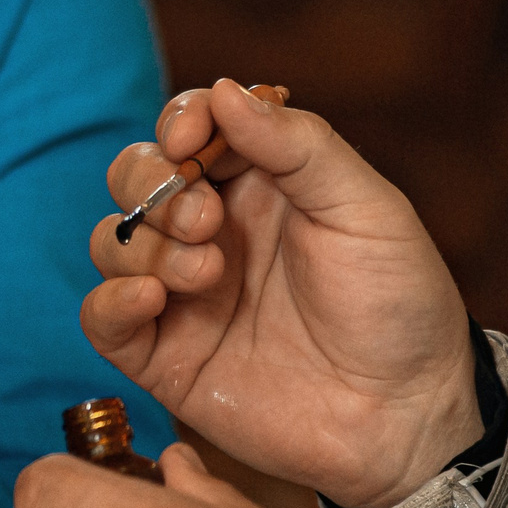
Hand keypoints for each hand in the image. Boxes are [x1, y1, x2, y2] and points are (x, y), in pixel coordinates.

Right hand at [90, 80, 478, 507]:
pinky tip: (152, 301)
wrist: (407, 418)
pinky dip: (110, 300)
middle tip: (206, 220)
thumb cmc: (399, 306)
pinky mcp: (164, 356)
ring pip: (112, 241)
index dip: (179, 122)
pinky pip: (101, 317)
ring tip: (205, 275)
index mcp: (260, 184)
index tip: (190, 141)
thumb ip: (297, 144)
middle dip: (154, 185)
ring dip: (144, 246)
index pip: (191, 127)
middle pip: (136, 177)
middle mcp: (213, 232)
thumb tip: (223, 90)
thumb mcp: (365, 209)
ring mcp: (184, 294)